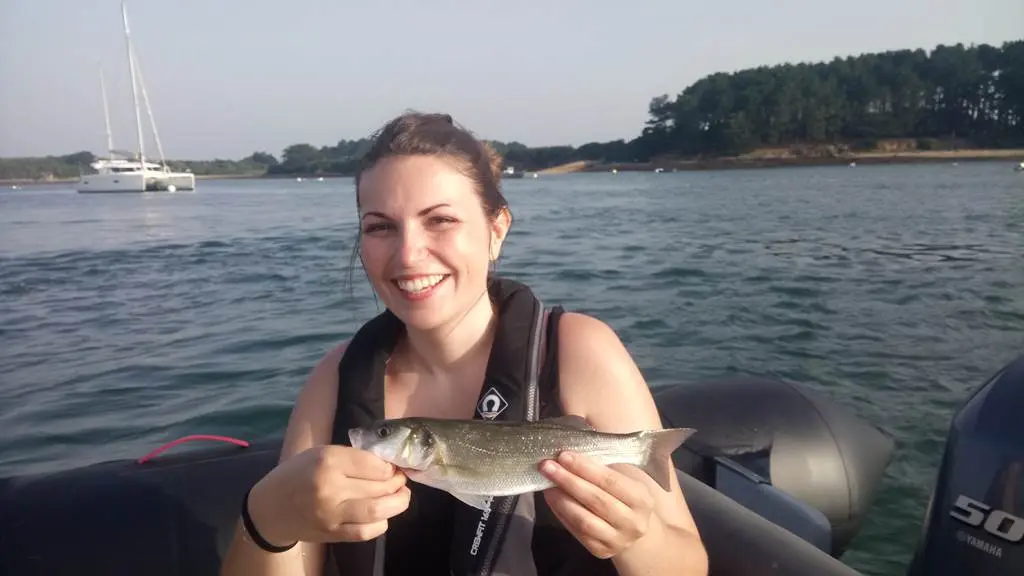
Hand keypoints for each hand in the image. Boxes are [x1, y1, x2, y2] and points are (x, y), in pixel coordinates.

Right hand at [248, 444, 410, 545]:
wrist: (269, 509)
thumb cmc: (296, 474)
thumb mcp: (319, 453)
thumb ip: (351, 457)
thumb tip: (386, 465)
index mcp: (327, 461)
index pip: (373, 463)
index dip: (389, 466)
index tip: (392, 466)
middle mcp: (330, 487)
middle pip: (379, 486)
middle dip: (397, 482)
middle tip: (401, 480)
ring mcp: (331, 514)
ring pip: (377, 510)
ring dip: (397, 503)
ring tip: (402, 496)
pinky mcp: (332, 534)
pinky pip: (365, 532)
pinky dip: (381, 524)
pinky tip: (383, 515)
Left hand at [539, 451, 654, 558]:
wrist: (635, 528)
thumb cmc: (627, 495)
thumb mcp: (626, 477)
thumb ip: (604, 466)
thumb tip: (571, 453)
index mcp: (642, 499)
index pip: (610, 481)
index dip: (585, 468)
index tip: (563, 455)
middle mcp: (633, 523)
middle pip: (596, 500)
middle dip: (569, 481)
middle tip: (547, 466)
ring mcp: (617, 540)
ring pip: (584, 520)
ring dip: (562, 500)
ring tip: (547, 484)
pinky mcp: (601, 551)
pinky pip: (577, 532)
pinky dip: (561, 514)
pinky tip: (552, 499)